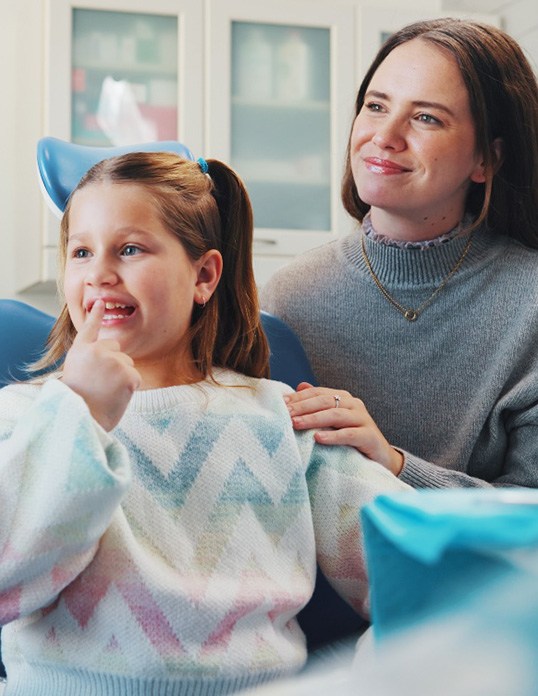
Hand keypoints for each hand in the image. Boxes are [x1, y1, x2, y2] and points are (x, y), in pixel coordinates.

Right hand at [62, 300, 140, 430]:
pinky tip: (115, 396)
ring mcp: (113, 360)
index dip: (95, 315)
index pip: (89, 329)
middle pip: (117, 351)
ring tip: (105, 392)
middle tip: (100, 385)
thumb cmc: (76, 403)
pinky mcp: (128, 373)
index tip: (100, 302)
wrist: (77, 418)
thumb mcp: (77, 374)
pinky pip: (135, 378)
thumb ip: (91, 362)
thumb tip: (109, 358)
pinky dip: (129, 389)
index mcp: (80, 351)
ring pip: (128, 365)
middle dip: (114, 366)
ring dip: (121, 379)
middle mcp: (97, 350)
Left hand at [285, 382, 403, 474]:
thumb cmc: (352, 438)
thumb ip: (318, 404)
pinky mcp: (369, 436)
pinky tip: (318, 439)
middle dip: (303, 406)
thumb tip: (299, 386)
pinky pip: (349, 434)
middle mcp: (354, 404)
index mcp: (343, 398)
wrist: (381, 458)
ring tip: (296, 424)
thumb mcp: (333, 421)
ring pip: (335, 415)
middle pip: (325, 401)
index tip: (280, 403)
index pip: (318, 392)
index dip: (299, 397)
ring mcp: (363, 419)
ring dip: (314, 419)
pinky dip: (333, 436)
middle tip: (285, 414)